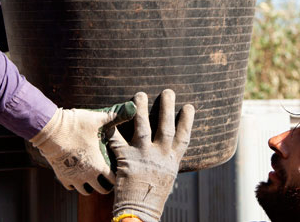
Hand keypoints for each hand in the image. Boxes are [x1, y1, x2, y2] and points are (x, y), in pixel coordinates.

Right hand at [29, 101, 135, 194]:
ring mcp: (74, 178)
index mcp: (99, 165)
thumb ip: (114, 116)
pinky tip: (76, 175)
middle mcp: (88, 175)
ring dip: (89, 186)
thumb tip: (130, 108)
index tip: (116, 170)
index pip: (113, 180)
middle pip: (101, 190)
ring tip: (91, 178)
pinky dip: (74, 183)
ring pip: (85, 191)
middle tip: (105, 177)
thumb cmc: (76, 125)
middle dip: (104, 184)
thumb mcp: (97, 119)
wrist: (51, 130)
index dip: (116, 175)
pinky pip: (70, 187)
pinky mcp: (62, 176)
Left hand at [110, 90, 194, 221]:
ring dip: (141, 109)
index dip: (187, 121)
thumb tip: (165, 152)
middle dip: (167, 108)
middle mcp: (160, 156)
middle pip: (166, 127)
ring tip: (139, 94)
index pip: (183, 137)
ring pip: (143, 127)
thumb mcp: (165, 180)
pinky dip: (112, 128)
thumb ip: (164, 163)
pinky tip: (110, 116)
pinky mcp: (126, 159)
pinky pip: (117, 139)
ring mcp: (143, 156)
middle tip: (168, 91)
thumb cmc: (151, 199)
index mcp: (172, 162)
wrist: (139, 212)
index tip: (189, 106)